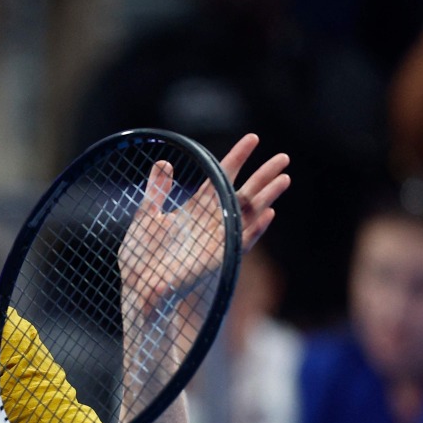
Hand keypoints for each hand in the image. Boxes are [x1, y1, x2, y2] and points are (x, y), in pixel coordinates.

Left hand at [117, 133, 288, 316]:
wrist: (138, 284)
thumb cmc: (140, 254)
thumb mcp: (147, 215)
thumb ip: (157, 190)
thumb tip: (164, 162)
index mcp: (196, 207)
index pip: (222, 177)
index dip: (237, 157)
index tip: (252, 139)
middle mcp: (212, 221)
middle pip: (244, 193)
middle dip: (263, 175)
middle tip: (283, 157)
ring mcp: (218, 239)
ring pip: (249, 214)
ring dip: (267, 197)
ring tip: (284, 178)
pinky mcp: (218, 258)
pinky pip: (242, 241)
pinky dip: (255, 228)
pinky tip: (269, 213)